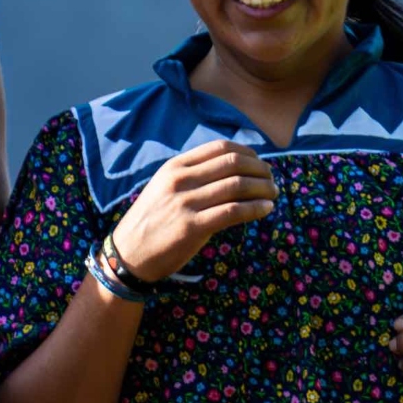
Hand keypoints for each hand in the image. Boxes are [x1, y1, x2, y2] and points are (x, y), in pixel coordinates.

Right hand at [108, 140, 274, 284]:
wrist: (128, 254)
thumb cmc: (152, 222)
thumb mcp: (165, 188)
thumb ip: (193, 176)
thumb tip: (232, 170)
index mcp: (175, 167)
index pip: (220, 148)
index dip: (248, 153)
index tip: (260, 164)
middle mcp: (181, 180)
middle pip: (233, 163)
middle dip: (260, 169)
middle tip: (271, 179)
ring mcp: (185, 203)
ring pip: (237, 185)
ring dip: (263, 188)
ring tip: (273, 194)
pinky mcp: (192, 227)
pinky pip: (233, 211)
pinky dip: (255, 208)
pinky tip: (266, 209)